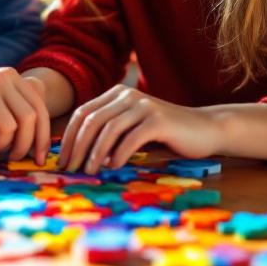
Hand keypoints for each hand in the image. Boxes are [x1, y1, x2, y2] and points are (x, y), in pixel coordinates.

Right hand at [0, 68, 50, 163]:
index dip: (44, 137)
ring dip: (2, 146)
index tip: (41, 159)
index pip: (39, 109)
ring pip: (10, 128)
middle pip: (29, 119)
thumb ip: (19, 110)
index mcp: (12, 77)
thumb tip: (43, 145)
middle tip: (14, 158)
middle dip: (25, 145)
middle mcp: (0, 79)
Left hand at [58, 85, 220, 174]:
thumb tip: (77, 154)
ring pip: (109, 129)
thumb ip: (109, 132)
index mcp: (116, 94)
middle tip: (70, 169)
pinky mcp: (158, 120)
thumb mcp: (133, 127)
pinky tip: (113, 166)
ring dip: (95, 153)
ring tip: (89, 171)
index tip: (62, 161)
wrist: (204, 128)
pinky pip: (131, 138)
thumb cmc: (166, 133)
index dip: (69, 138)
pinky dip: (119, 154)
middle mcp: (127, 95)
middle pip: (92, 120)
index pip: (82, 113)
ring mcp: (143, 106)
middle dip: (77, 147)